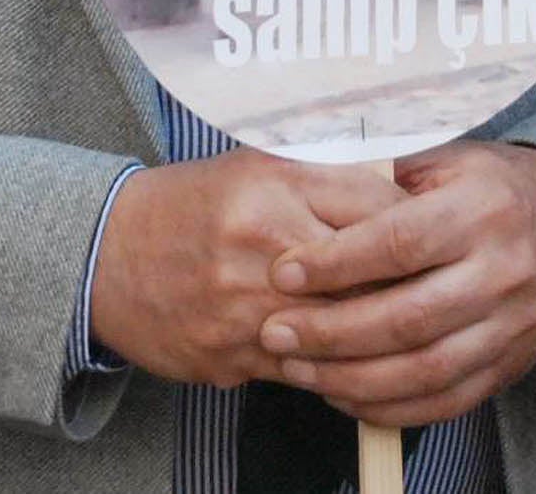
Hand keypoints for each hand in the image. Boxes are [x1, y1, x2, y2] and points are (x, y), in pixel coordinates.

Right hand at [88, 148, 404, 387]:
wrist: (106, 255)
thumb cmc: (193, 205)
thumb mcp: (256, 166)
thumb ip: (326, 172)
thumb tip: (401, 185)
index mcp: (272, 182)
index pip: (377, 204)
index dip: (412, 222)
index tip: (429, 230)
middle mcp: (260, 241)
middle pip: (367, 274)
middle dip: (402, 285)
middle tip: (426, 285)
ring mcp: (243, 305)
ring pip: (340, 331)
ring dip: (368, 332)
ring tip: (390, 323)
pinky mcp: (229, 354)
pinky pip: (301, 370)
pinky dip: (325, 363)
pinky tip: (337, 351)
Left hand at [253, 142, 535, 427]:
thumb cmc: (489, 185)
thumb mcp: (446, 159)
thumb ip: (383, 174)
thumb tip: (306, 181)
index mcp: (481, 210)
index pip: (399, 244)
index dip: (335, 263)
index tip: (282, 273)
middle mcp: (504, 270)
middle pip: (409, 317)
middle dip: (331, 331)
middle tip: (275, 332)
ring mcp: (513, 325)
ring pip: (425, 369)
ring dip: (353, 378)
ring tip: (298, 371)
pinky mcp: (514, 364)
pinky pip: (448, 401)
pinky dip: (392, 408)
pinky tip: (345, 395)